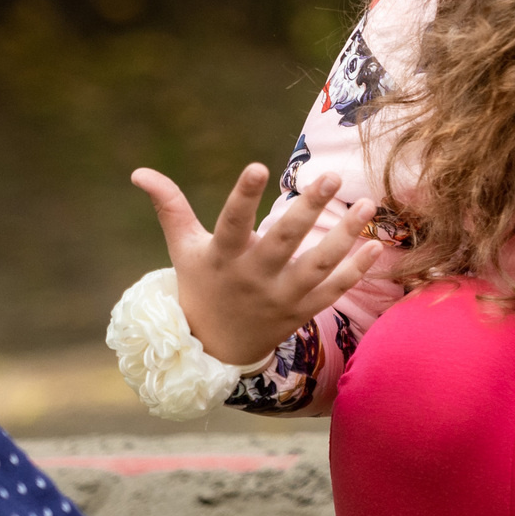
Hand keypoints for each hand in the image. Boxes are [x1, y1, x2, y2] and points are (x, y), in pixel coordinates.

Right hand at [130, 163, 384, 366]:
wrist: (214, 349)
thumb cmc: (200, 284)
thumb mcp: (183, 248)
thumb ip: (169, 207)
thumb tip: (139, 172)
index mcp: (223, 256)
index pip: (232, 222)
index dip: (242, 196)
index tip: (257, 166)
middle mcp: (252, 277)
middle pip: (284, 241)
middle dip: (308, 210)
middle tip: (330, 177)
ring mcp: (280, 297)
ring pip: (317, 266)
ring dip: (345, 236)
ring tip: (368, 204)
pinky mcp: (301, 312)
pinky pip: (332, 291)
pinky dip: (355, 270)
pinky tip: (375, 244)